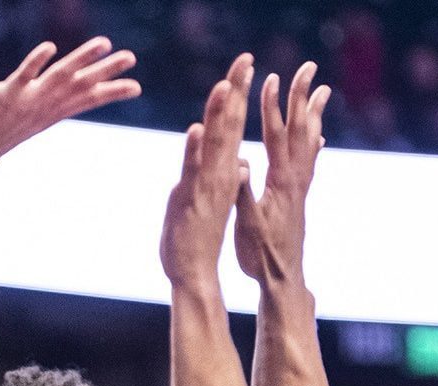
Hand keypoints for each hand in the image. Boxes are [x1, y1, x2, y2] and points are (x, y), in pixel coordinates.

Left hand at [0, 38, 140, 172]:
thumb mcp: (22, 122)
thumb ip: (38, 108)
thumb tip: (48, 102)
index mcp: (49, 114)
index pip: (85, 100)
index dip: (110, 93)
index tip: (136, 87)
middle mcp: (42, 108)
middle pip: (79, 85)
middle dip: (106, 71)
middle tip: (132, 57)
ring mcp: (26, 102)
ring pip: (59, 77)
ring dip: (81, 60)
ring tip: (104, 43)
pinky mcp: (5, 97)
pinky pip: (23, 76)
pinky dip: (36, 62)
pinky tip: (50, 47)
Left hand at [160, 55, 254, 289]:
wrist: (194, 274)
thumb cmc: (198, 239)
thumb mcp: (209, 199)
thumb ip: (220, 177)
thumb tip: (237, 161)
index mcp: (224, 171)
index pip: (232, 125)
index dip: (237, 95)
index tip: (243, 66)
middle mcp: (220, 174)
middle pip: (229, 124)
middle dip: (236, 90)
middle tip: (245, 58)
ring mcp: (207, 186)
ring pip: (215, 143)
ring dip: (219, 113)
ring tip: (225, 85)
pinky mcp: (192, 200)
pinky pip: (193, 171)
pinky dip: (194, 150)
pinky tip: (196, 129)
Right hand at [235, 63, 330, 286]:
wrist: (283, 278)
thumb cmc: (260, 255)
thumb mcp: (247, 225)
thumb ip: (244, 193)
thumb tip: (240, 164)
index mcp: (280, 182)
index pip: (276, 137)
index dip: (272, 107)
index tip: (270, 79)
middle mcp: (296, 179)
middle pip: (300, 129)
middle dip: (302, 96)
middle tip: (308, 67)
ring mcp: (301, 186)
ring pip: (309, 140)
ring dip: (312, 112)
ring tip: (322, 90)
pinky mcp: (300, 195)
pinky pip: (309, 159)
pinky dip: (313, 139)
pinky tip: (317, 134)